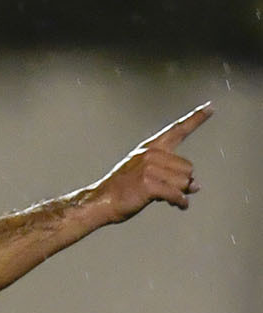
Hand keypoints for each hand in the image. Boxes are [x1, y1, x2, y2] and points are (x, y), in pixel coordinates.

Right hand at [94, 104, 211, 222]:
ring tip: (170, 199)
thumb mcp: (145, 175)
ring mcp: (150, 168)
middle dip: (183, 182)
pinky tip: (180, 206)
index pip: (177, 130)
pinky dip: (180, 202)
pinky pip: (176, 194)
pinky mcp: (150, 184)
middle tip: (173, 191)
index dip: (196, 118)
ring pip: (184, 181)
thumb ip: (170, 175)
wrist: (101, 201)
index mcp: (150, 148)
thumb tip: (196, 185)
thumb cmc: (122, 190)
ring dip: (180, 193)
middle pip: (187, 167)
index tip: (210, 107)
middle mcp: (152, 154)